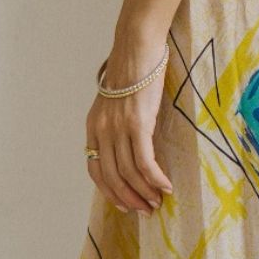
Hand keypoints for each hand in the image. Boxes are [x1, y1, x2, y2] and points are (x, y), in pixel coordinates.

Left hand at [85, 43, 174, 213]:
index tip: (124, 205)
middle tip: (145, 211)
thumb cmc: (131, 69)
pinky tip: (165, 186)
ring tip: (158, 202)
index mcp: (93, 126)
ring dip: (144, 192)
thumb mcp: (115, 100)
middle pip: (111, 176)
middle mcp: (102, 130)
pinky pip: (144, 160)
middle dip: (129, 198)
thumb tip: (129, 144)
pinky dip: (155, 178)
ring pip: (129, 172)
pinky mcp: (138, 123)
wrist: (136, 46)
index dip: (109, 192)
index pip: (95, 170)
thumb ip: (116, 122)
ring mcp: (118, 127)